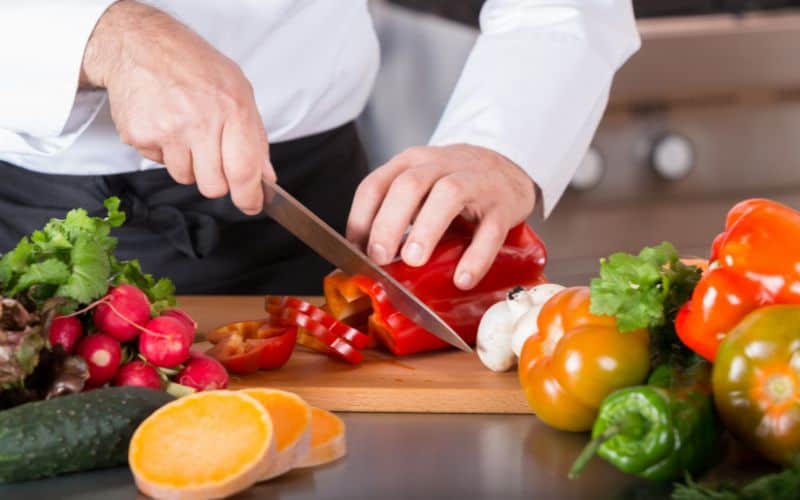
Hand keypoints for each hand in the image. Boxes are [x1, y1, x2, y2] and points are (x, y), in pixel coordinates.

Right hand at [80, 1, 274, 213]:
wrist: (141, 45)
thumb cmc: (194, 65)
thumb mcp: (239, 90)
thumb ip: (255, 136)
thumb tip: (265, 176)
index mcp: (232, 109)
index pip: (245, 171)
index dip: (249, 197)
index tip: (251, 204)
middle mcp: (200, 122)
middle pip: (214, 186)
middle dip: (218, 181)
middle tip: (214, 158)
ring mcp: (168, 130)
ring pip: (185, 178)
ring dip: (190, 165)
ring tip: (187, 132)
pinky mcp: (140, 136)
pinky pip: (159, 163)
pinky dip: (164, 151)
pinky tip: (166, 124)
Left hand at [347, 144, 535, 289]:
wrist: (508, 170)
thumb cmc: (454, 187)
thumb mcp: (420, 191)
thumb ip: (396, 216)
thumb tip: (367, 261)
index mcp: (411, 163)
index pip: (375, 184)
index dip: (361, 218)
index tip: (356, 251)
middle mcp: (441, 165)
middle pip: (409, 185)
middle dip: (389, 222)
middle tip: (380, 257)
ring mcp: (476, 182)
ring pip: (449, 194)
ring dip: (427, 228)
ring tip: (414, 260)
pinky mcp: (503, 205)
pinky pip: (490, 229)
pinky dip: (476, 256)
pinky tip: (462, 278)